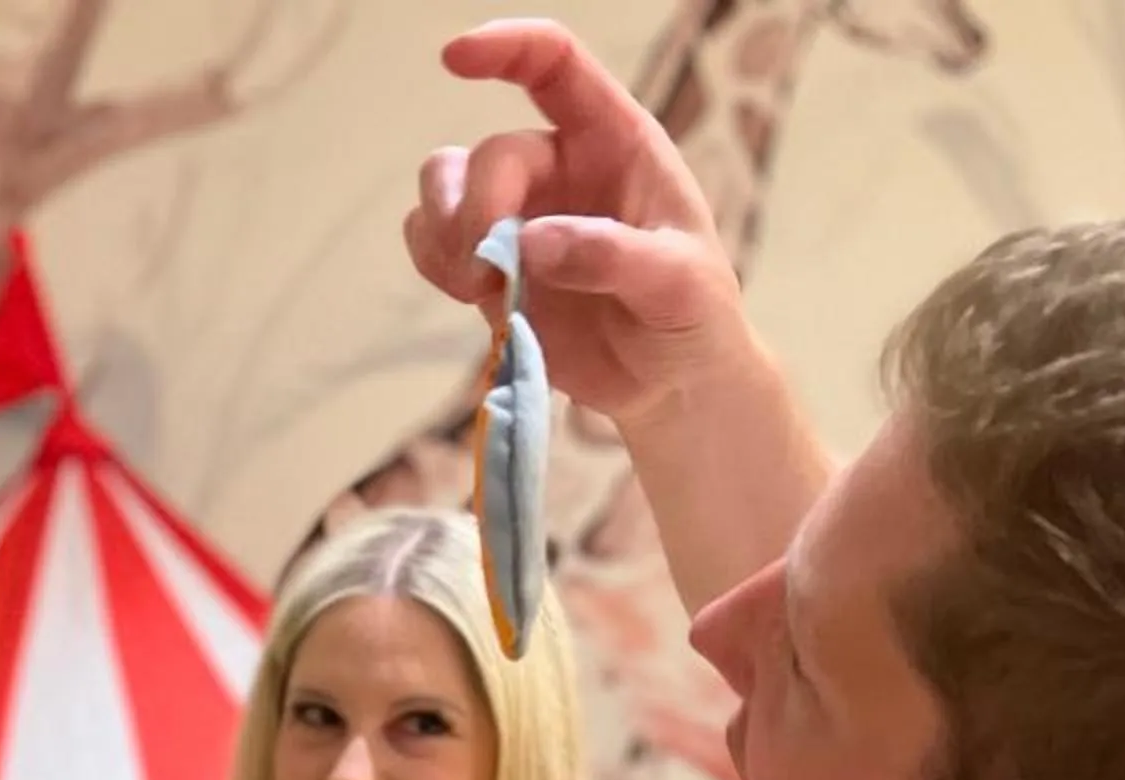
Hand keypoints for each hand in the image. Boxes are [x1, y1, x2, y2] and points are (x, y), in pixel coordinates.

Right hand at [405, 18, 753, 428]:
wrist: (670, 386)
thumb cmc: (694, 318)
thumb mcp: (681, 285)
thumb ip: (613, 256)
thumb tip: (530, 241)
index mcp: (616, 142)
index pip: (555, 66)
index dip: (506, 48)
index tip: (455, 58)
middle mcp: (560, 167)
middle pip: (489, 155)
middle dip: (476, 210)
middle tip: (488, 272)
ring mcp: (518, 216)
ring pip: (443, 185)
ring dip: (442, 233)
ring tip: (475, 289)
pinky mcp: (489, 267)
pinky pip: (430, 240)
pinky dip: (433, 262)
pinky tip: (471, 297)